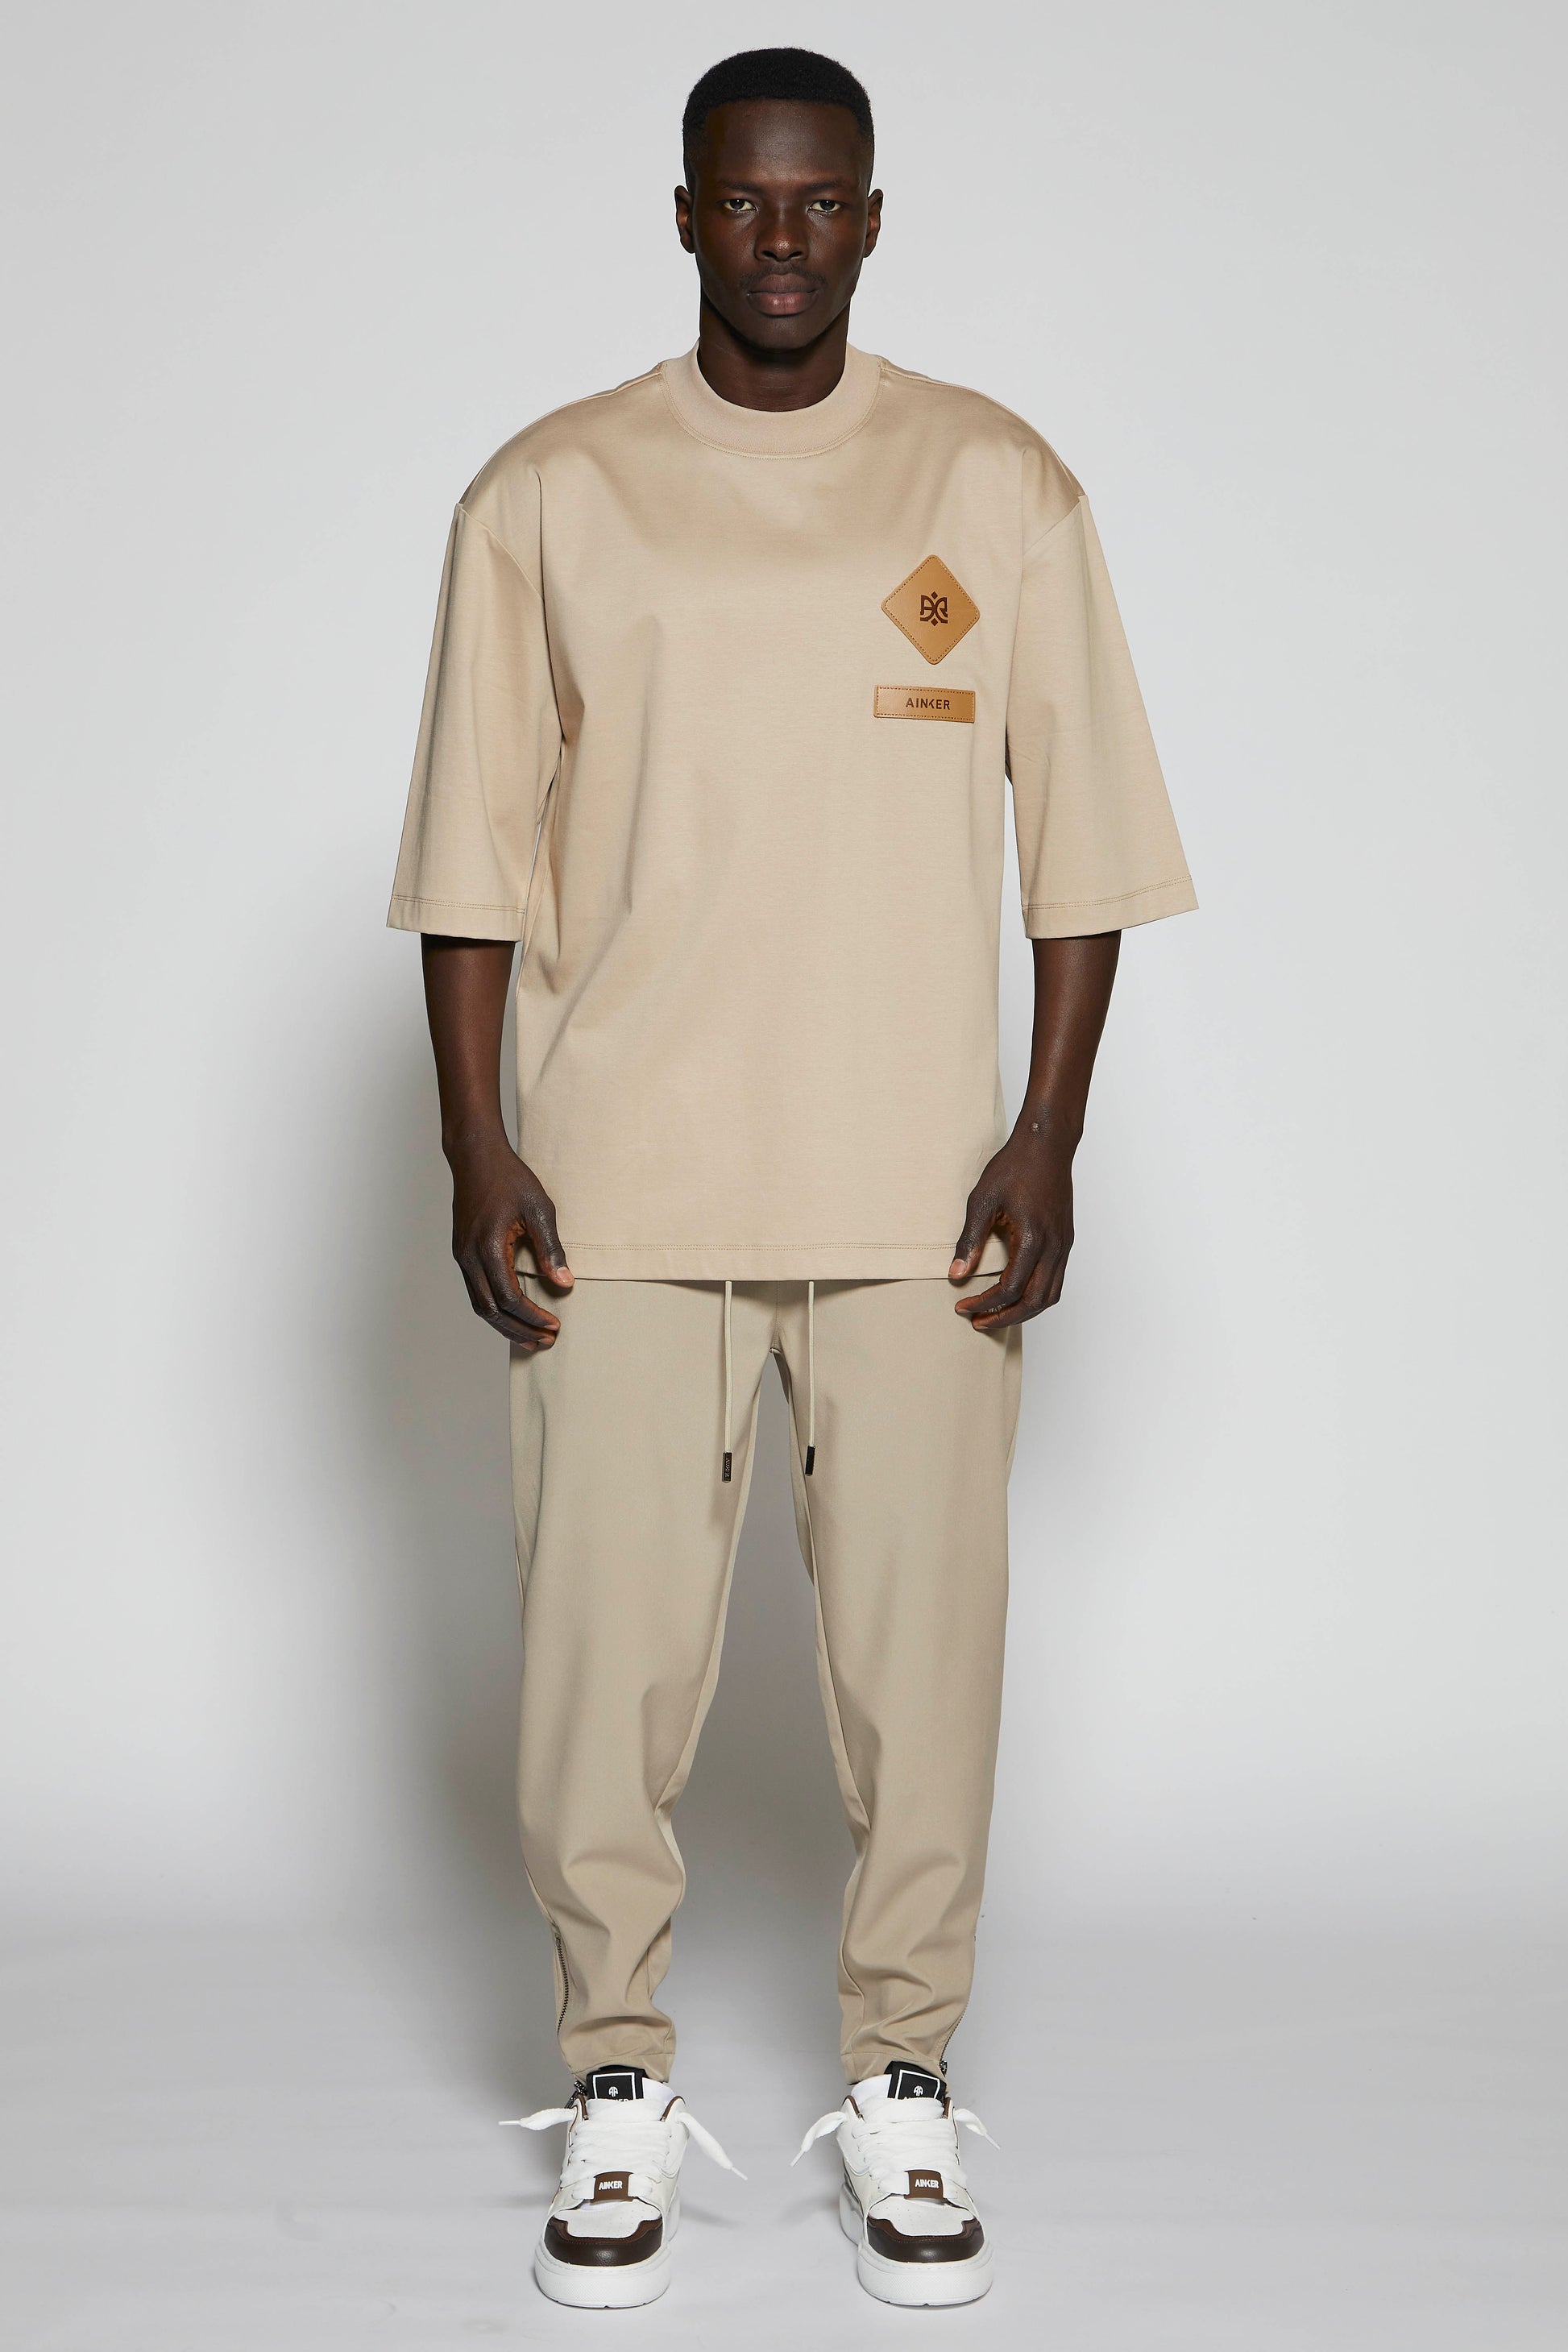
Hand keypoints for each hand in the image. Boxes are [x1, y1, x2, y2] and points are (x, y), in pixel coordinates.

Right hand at [447, 1131, 572, 1349]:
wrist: (476, 1157)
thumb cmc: (508, 1178)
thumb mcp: (539, 1209)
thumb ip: (551, 1249)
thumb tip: (565, 1283)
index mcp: (487, 1247)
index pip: (510, 1298)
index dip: (533, 1317)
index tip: (554, 1325)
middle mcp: (469, 1257)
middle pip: (491, 1311)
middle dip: (519, 1330)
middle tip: (546, 1341)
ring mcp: (462, 1256)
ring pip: (480, 1305)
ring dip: (505, 1325)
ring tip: (531, 1337)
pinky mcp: (463, 1253)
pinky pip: (476, 1292)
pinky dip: (495, 1309)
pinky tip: (513, 1315)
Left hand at [948, 1120, 1074, 1331]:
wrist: (1047, 1144)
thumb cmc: (1014, 1167)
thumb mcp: (982, 1201)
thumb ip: (970, 1240)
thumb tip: (956, 1274)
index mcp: (1032, 1238)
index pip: (1010, 1288)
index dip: (984, 1304)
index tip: (962, 1307)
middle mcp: (1054, 1247)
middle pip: (1035, 1301)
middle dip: (1005, 1317)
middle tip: (978, 1322)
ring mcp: (1063, 1245)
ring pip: (1050, 1295)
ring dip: (1024, 1310)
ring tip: (997, 1314)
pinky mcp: (1065, 1240)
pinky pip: (1056, 1280)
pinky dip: (1037, 1295)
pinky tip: (1016, 1292)